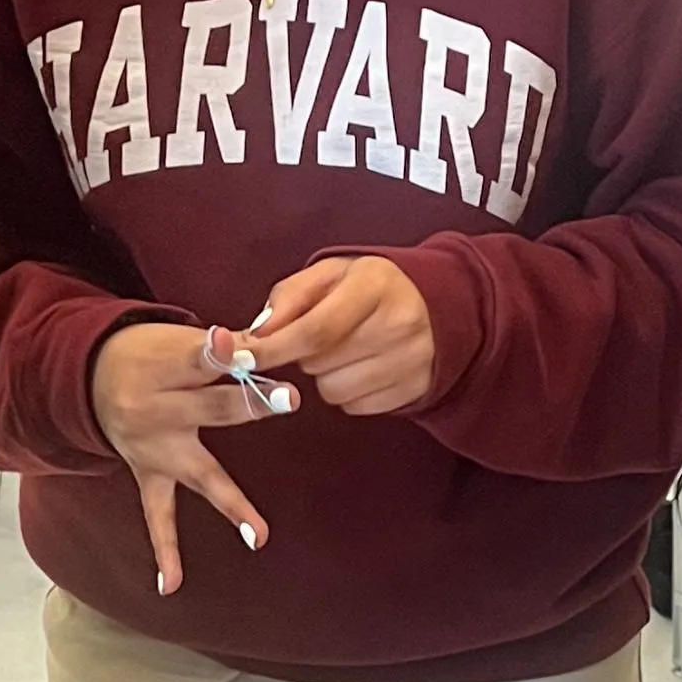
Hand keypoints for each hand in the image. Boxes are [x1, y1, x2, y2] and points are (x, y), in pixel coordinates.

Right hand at [91, 323, 282, 594]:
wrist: (88, 373)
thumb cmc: (150, 351)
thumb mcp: (177, 337)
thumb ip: (226, 346)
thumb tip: (278, 341)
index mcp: (163, 366)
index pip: (201, 358)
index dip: (225, 353)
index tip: (253, 353)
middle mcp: (155, 410)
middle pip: (209, 409)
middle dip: (248, 404)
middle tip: (290, 400)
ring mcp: (151, 448)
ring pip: (197, 474)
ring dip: (230, 502)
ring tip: (259, 536)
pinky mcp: (147, 474)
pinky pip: (155, 516)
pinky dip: (164, 551)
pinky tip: (171, 586)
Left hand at [240, 258, 435, 416]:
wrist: (438, 306)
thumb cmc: (371, 288)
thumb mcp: (331, 274)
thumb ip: (288, 297)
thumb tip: (256, 336)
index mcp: (374, 284)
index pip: (313, 329)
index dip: (272, 349)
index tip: (242, 359)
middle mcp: (399, 323)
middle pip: (319, 363)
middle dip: (303, 355)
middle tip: (322, 335)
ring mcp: (412, 360)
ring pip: (333, 390)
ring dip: (326, 376)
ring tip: (346, 350)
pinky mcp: (416, 389)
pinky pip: (356, 407)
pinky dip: (349, 392)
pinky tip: (364, 367)